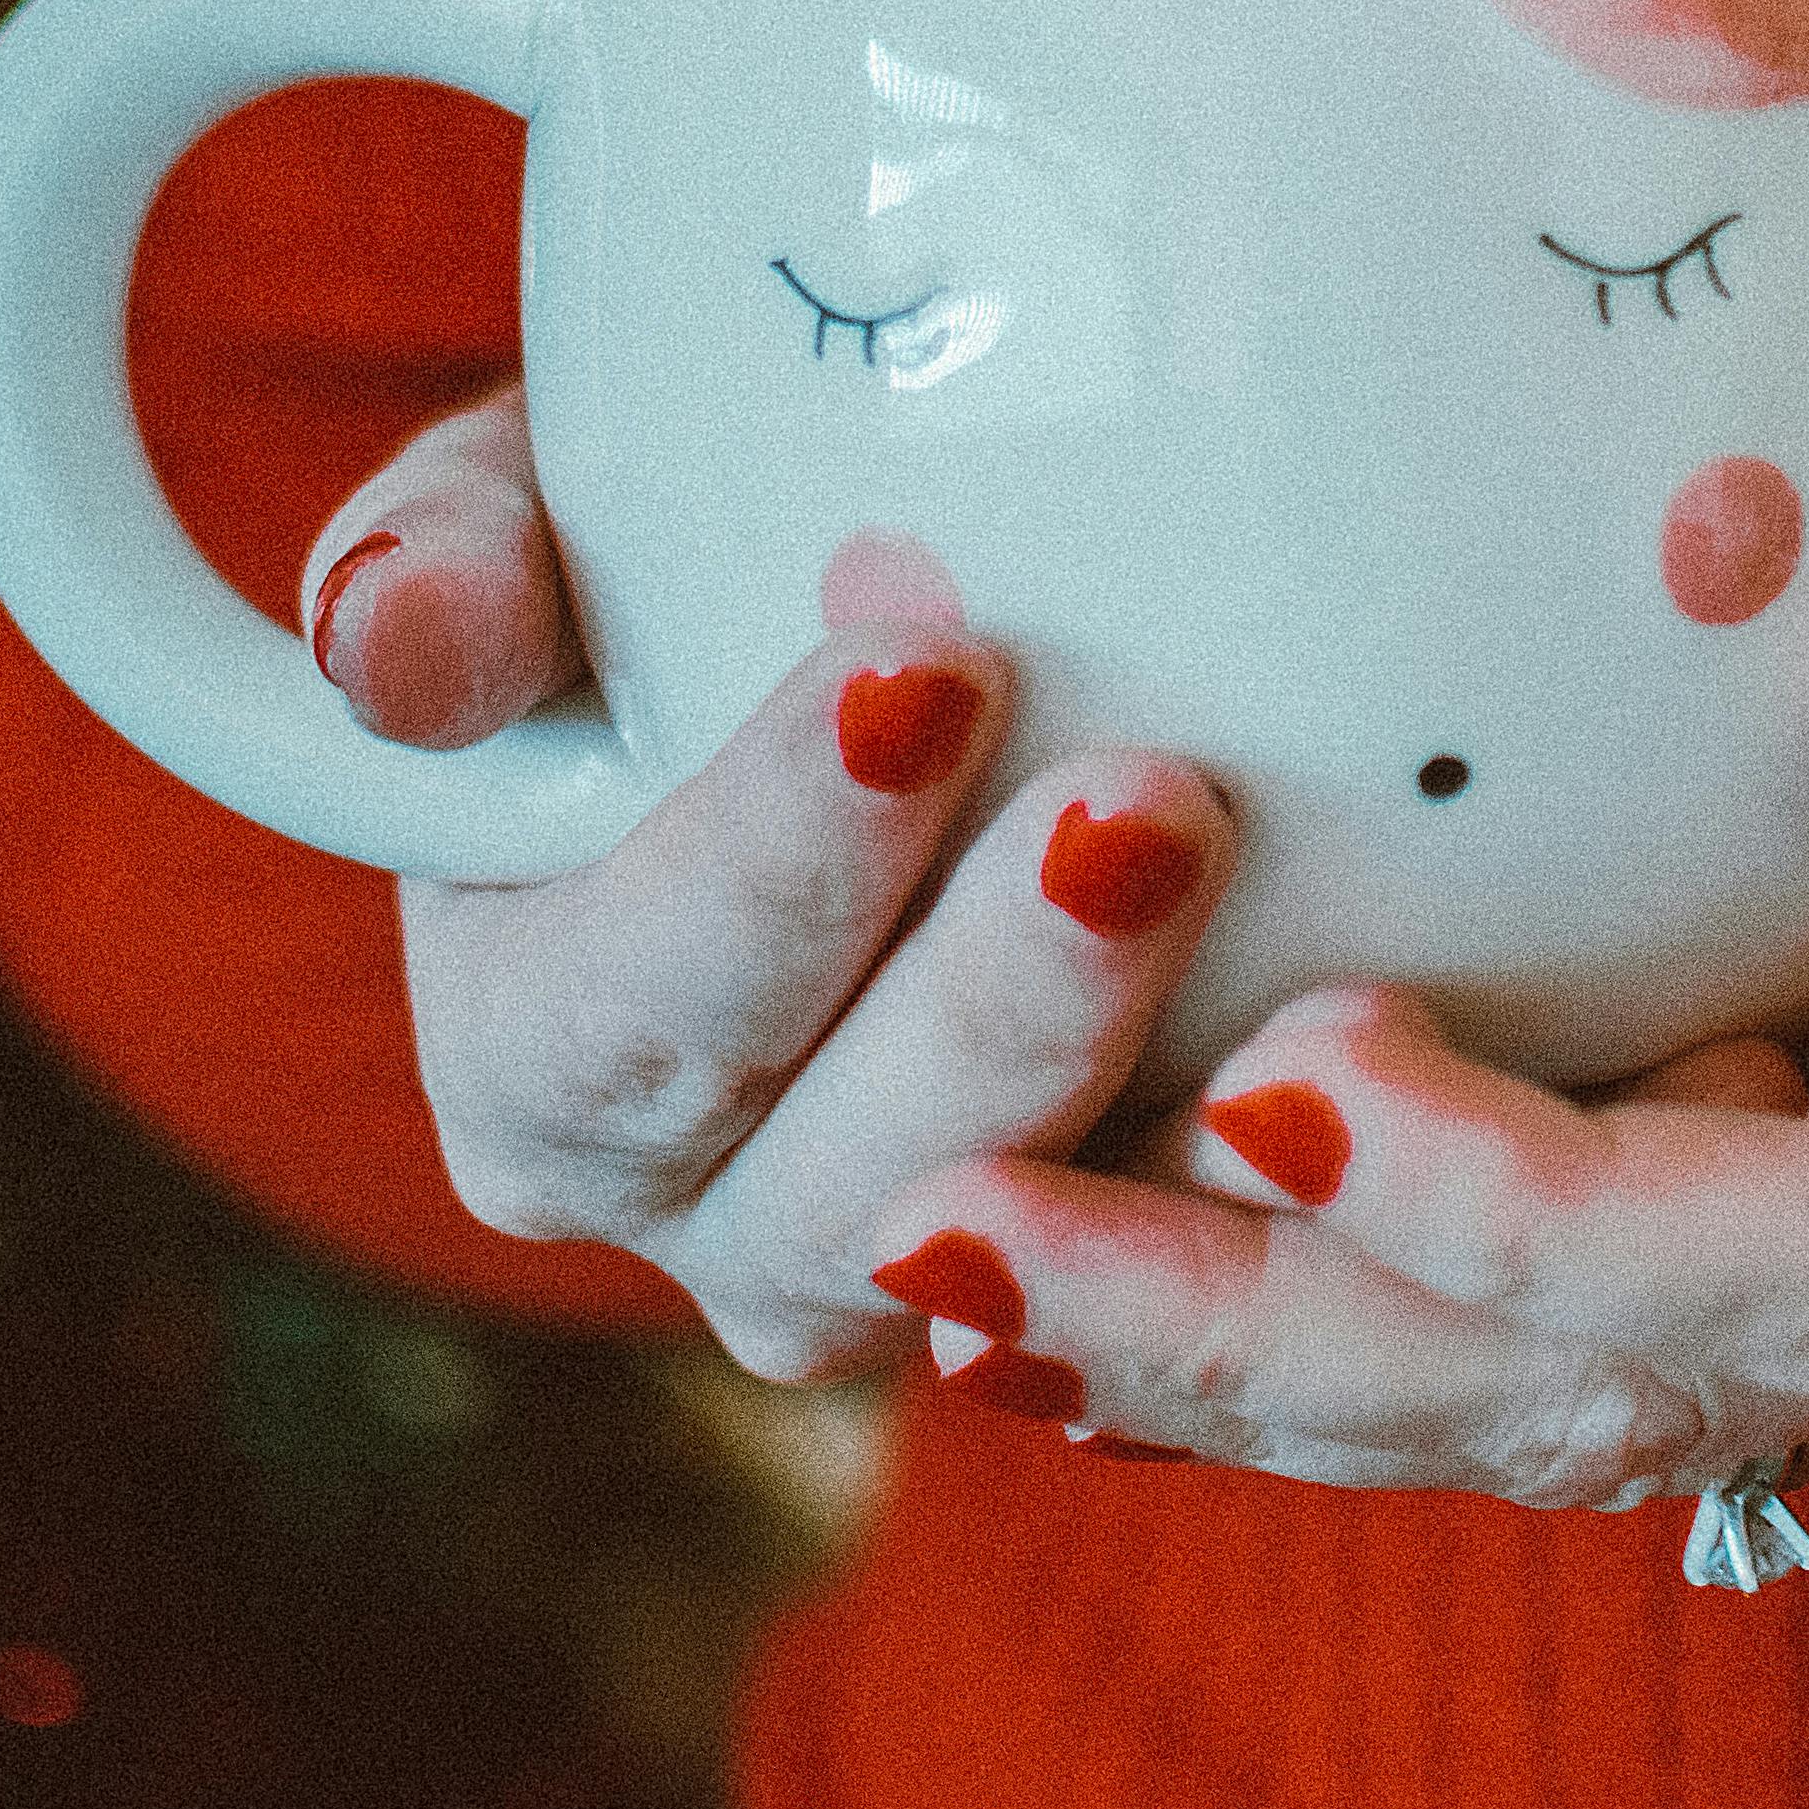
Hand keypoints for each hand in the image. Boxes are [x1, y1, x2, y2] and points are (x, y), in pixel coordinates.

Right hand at [313, 388, 1232, 1384]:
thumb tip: (387, 643)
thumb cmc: (656, 554)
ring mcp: (925, 1284)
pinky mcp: (1120, 1290)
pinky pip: (1213, 1293)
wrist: (833, 649)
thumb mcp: (520, 515)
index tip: (922, 664)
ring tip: (1317, 945)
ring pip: (1048, 1267)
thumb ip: (447, 567)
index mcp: (540, 1063)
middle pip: (850, 1170)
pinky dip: (1310, 1195)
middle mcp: (711, 1215)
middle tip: (1153, 793)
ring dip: (1172, 1110)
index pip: (633, 1001)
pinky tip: (1421, 1062)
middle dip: (1004, 992)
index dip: (774, 853)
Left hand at [855, 211, 1808, 1500]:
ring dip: (1227, 1357)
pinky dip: (1285, 1298)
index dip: (1555, 1212)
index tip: (1289, 1074)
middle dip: (1284, 1344)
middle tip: (948, 1223)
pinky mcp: (1781, 1166)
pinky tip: (1047, 1231)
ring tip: (921, 1248)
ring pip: (1542, 1402)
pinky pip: (1517, 1308)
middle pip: (1636, 1393)